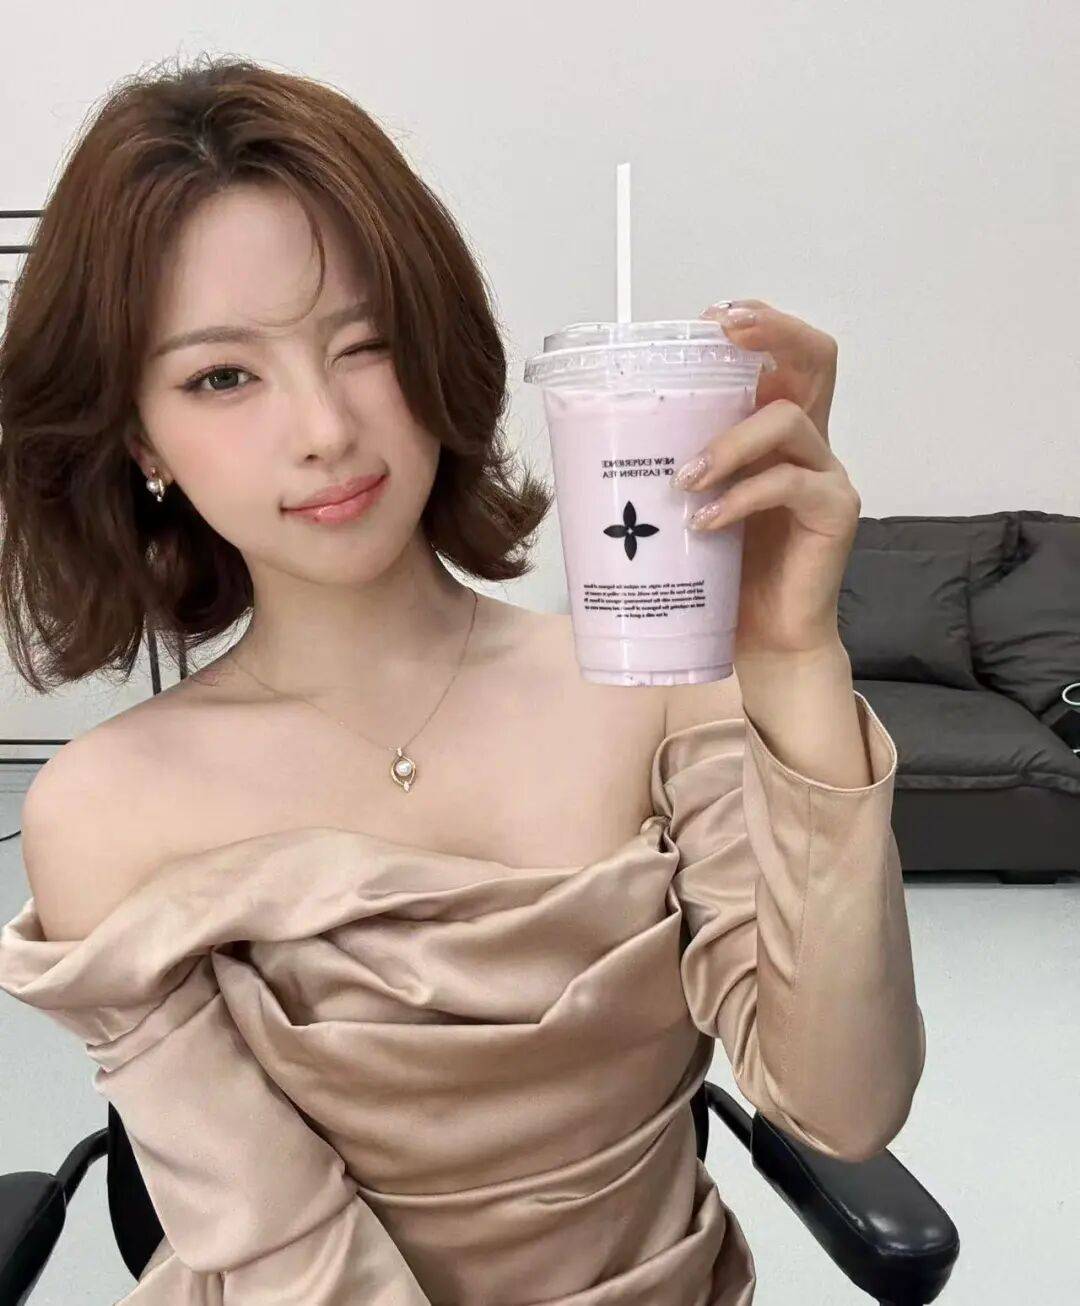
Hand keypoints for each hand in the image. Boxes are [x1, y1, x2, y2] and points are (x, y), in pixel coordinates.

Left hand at [673, 299, 860, 663]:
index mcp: (773, 433)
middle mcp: (808, 443)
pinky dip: (741, 497)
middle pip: (816, 358)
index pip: (783, 357)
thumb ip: (676, 466)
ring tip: (685, 479)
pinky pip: (789, 484)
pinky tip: (705, 523)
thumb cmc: (724, 574)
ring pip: (787, 420)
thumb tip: (596, 436)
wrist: (764, 640)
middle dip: (773, 332)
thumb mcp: (693, 506)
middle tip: (723, 333)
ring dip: (728, 442)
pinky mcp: (833, 512)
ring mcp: (826, 474)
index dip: (759, 325)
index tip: (709, 320)